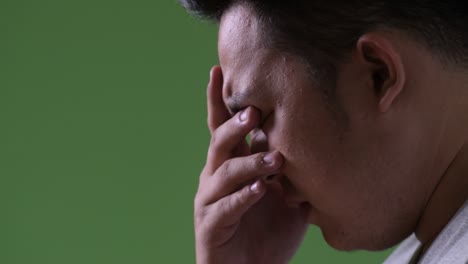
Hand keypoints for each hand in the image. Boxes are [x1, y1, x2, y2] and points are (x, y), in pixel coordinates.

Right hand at [194, 66, 308, 263]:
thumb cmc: (267, 232)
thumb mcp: (286, 197)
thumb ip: (292, 170)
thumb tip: (316, 139)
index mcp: (232, 165)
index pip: (223, 127)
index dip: (219, 100)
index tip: (219, 70)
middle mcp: (216, 177)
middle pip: (219, 143)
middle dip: (235, 126)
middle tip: (254, 114)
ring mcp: (210, 200)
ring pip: (223, 173)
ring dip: (249, 163)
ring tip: (274, 159)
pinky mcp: (210, 225)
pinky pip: (226, 208)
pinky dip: (244, 198)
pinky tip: (261, 191)